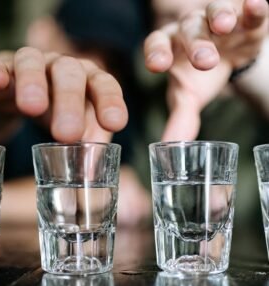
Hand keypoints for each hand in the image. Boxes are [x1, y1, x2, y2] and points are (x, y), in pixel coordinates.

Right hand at [0, 47, 127, 142]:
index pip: (104, 85)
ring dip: (34, 83)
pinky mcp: (1, 68)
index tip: (114, 123)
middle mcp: (62, 67)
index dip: (110, 101)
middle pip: (70, 75)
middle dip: (71, 102)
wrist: (17, 93)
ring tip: (32, 108)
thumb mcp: (77, 123)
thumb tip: (91, 173)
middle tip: (68, 134)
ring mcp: (31, 64)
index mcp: (87, 80)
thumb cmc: (55, 109)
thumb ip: (88, 142)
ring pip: (33, 63)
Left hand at [145, 0, 267, 140]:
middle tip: (204, 62)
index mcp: (170, 48)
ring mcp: (215, 20)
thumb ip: (180, 118)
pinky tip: (253, 7)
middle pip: (188, 30)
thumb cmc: (197, 76)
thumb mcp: (188, 95)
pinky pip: (246, 8)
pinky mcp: (243, 16)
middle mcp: (189, 30)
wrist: (224, 55)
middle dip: (196, 44)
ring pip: (215, 12)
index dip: (156, 53)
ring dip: (219, 17)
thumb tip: (167, 147)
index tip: (157, 66)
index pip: (157, 45)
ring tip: (224, 27)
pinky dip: (251, 8)